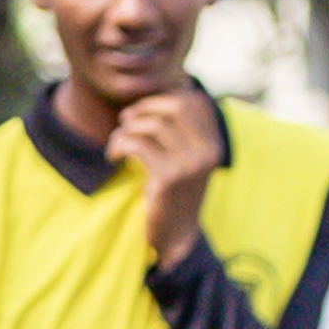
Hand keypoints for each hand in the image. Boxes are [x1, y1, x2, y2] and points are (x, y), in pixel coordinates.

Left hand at [110, 84, 228, 267]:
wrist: (175, 236)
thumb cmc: (174, 193)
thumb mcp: (186, 159)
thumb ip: (181, 131)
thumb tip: (162, 93)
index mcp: (214, 144)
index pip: (195, 102)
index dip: (165, 98)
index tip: (144, 110)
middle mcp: (207, 152)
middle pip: (174, 108)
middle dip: (144, 108)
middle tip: (126, 120)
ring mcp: (190, 165)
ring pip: (152, 126)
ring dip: (127, 130)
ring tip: (118, 142)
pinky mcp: (168, 178)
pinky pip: (137, 145)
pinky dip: (119, 145)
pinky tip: (113, 156)